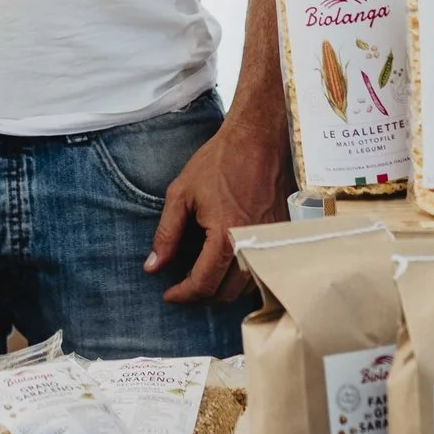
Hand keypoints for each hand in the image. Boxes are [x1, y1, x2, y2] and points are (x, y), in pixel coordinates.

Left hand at [144, 113, 290, 303]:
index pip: (203, 284)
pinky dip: (243, 275)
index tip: (168, 294)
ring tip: (203, 278)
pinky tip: (227, 265)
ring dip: (224, 289)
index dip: (182, 294)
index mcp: (225, 237)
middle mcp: (252, 245)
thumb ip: (167, 234)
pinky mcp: (280, 234)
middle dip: (202, 296)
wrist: (258, 138)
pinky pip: (261, 268)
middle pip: (227, 293)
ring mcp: (270, 241)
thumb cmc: (219, 161)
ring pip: (247, 286)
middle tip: (182, 287)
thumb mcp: (181, 194)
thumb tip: (153, 266)